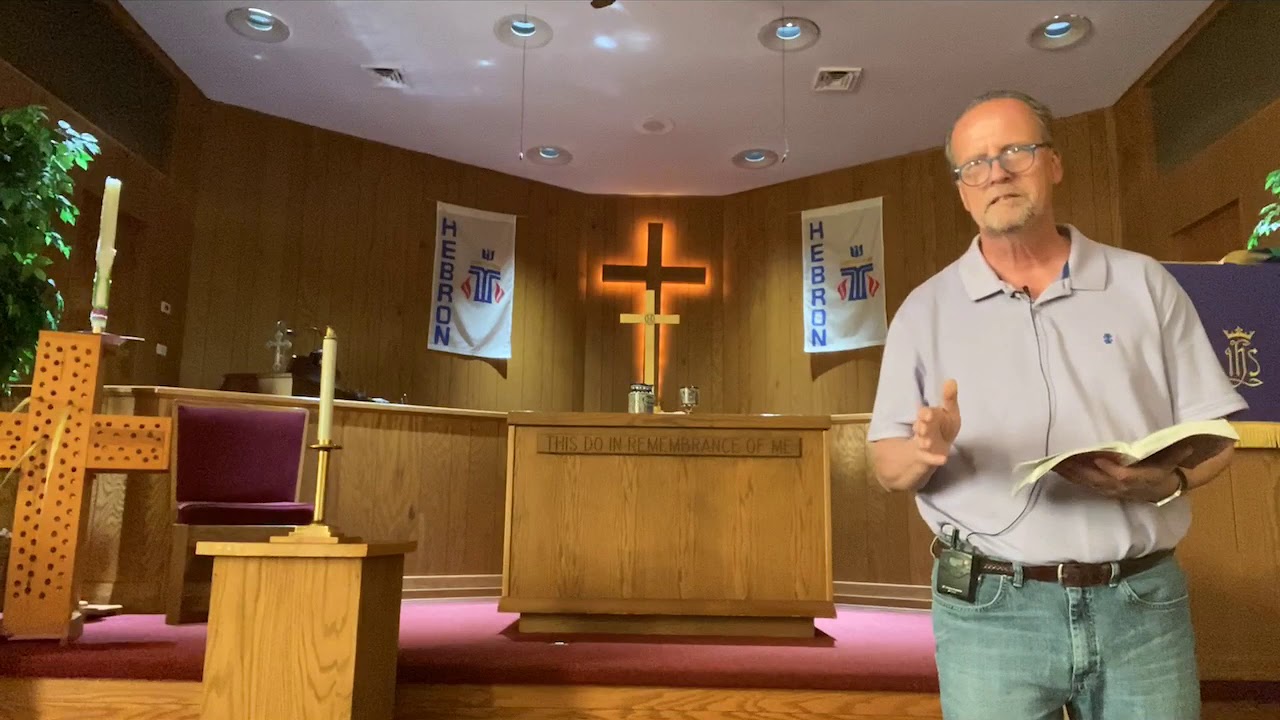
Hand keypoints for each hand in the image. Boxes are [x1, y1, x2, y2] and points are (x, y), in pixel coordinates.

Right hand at [913, 379, 960, 465]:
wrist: (927, 452)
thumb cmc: (941, 428)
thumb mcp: (948, 413)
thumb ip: (949, 398)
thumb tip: (952, 380)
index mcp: (928, 417)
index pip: (925, 413)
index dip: (926, 413)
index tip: (928, 414)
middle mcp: (924, 429)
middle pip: (922, 425)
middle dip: (923, 423)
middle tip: (925, 422)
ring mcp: (923, 443)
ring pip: (922, 441)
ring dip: (924, 441)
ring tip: (926, 442)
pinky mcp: (926, 457)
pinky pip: (930, 458)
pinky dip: (935, 459)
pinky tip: (943, 460)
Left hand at [1055, 446, 1192, 501]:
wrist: (1163, 489)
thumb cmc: (1166, 469)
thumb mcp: (1173, 460)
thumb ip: (1176, 453)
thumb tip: (1185, 445)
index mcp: (1139, 479)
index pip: (1124, 477)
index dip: (1110, 469)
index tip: (1098, 457)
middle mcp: (1122, 487)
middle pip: (1098, 479)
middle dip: (1079, 469)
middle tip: (1062, 456)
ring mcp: (1110, 490)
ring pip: (1087, 482)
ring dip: (1070, 472)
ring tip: (1053, 460)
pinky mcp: (1103, 489)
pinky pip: (1084, 484)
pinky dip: (1070, 476)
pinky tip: (1057, 468)